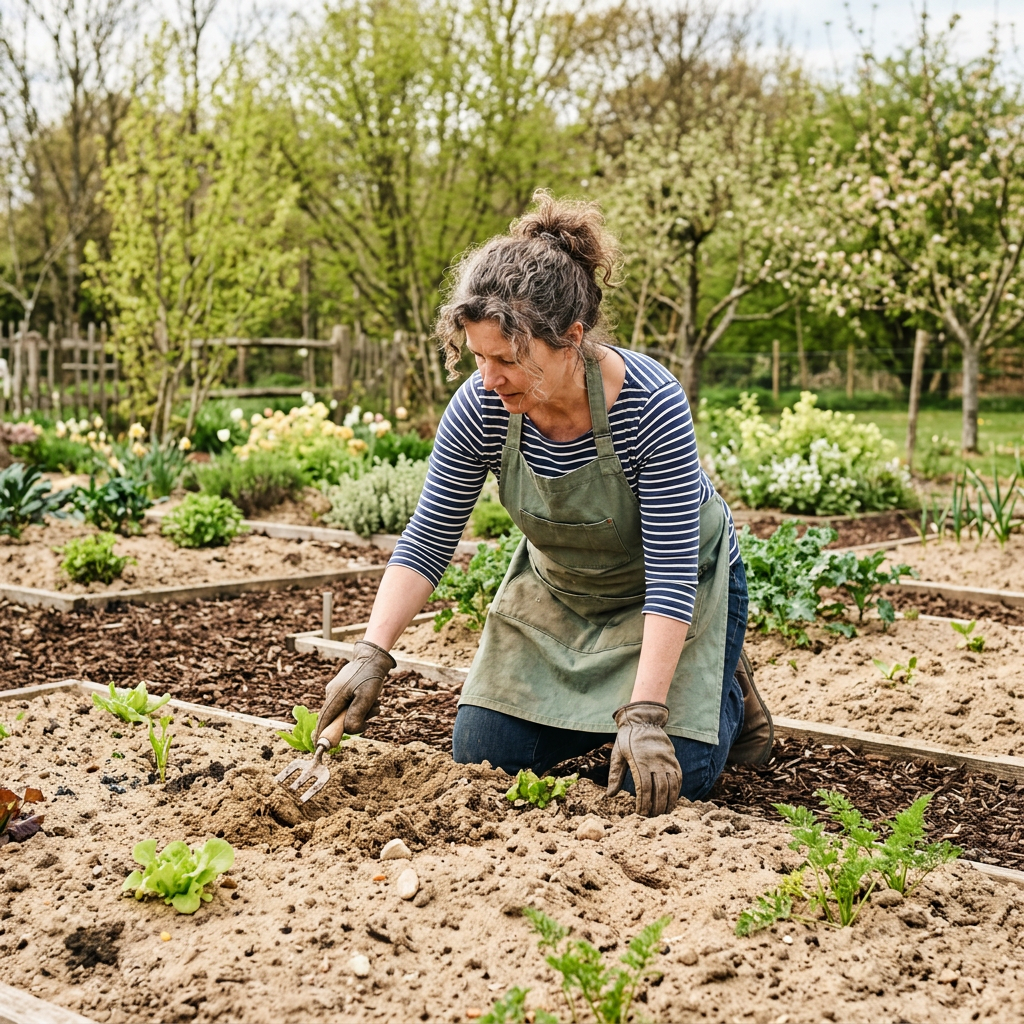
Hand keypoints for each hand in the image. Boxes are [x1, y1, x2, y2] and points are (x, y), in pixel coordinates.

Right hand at [313, 640, 395, 742]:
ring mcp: (337, 691)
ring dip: (361, 713)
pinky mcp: (344, 688)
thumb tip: (348, 731)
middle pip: (336, 718)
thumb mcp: (366, 698)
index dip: (322, 735)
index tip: (320, 748)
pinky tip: (373, 700)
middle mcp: (332, 694)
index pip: (324, 721)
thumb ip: (356, 716)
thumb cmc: (370, 676)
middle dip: (352, 722)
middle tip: (368, 720)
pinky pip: (350, 704)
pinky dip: (362, 706)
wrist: (374, 656)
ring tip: (375, 705)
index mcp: (334, 696)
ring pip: (346, 711)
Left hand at [606, 701, 681, 816]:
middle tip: (651, 818)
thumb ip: (615, 775)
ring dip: (667, 802)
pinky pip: (678, 779)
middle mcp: (656, 762)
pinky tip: (672, 800)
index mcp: (640, 762)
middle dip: (655, 807)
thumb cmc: (627, 739)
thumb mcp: (618, 754)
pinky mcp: (674, 760)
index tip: (640, 814)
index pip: (644, 789)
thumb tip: (610, 795)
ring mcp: (667, 761)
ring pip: (671, 786)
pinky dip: (676, 791)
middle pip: (659, 790)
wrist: (643, 721)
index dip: (643, 804)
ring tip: (662, 814)